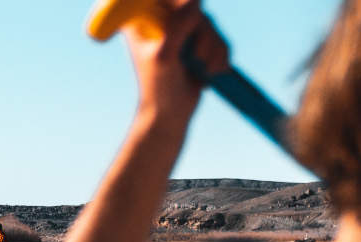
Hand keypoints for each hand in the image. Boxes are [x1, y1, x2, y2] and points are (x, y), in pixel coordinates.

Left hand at [125, 0, 228, 119]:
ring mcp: (178, 29)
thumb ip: (177, 26)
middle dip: (203, 35)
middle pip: (193, 7)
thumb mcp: (165, 54)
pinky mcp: (196, 41)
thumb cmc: (159, 86)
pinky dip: (220, 55)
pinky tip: (209, 72)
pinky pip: (218, 36)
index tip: (187, 29)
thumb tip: (195, 0)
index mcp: (141, 17)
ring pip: (209, 22)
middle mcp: (158, 19)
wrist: (170, 112)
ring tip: (202, 69)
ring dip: (213, 48)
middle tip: (196, 57)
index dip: (186, 7)